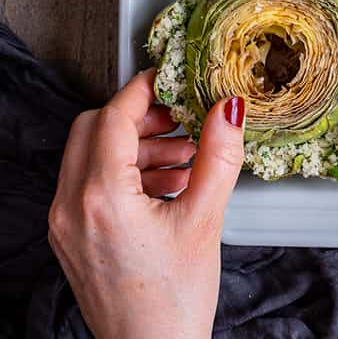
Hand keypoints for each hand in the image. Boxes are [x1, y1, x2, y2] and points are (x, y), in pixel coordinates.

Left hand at [48, 70, 244, 338]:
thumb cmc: (173, 300)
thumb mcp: (206, 218)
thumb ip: (218, 156)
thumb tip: (228, 109)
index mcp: (101, 198)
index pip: (113, 117)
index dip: (143, 90)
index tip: (171, 78)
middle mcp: (72, 208)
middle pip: (93, 130)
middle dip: (138, 118)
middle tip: (180, 118)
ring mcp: (66, 225)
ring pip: (89, 156)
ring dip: (134, 145)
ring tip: (183, 156)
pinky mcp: (73, 239)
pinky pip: (89, 185)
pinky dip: (123, 171)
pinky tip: (167, 184)